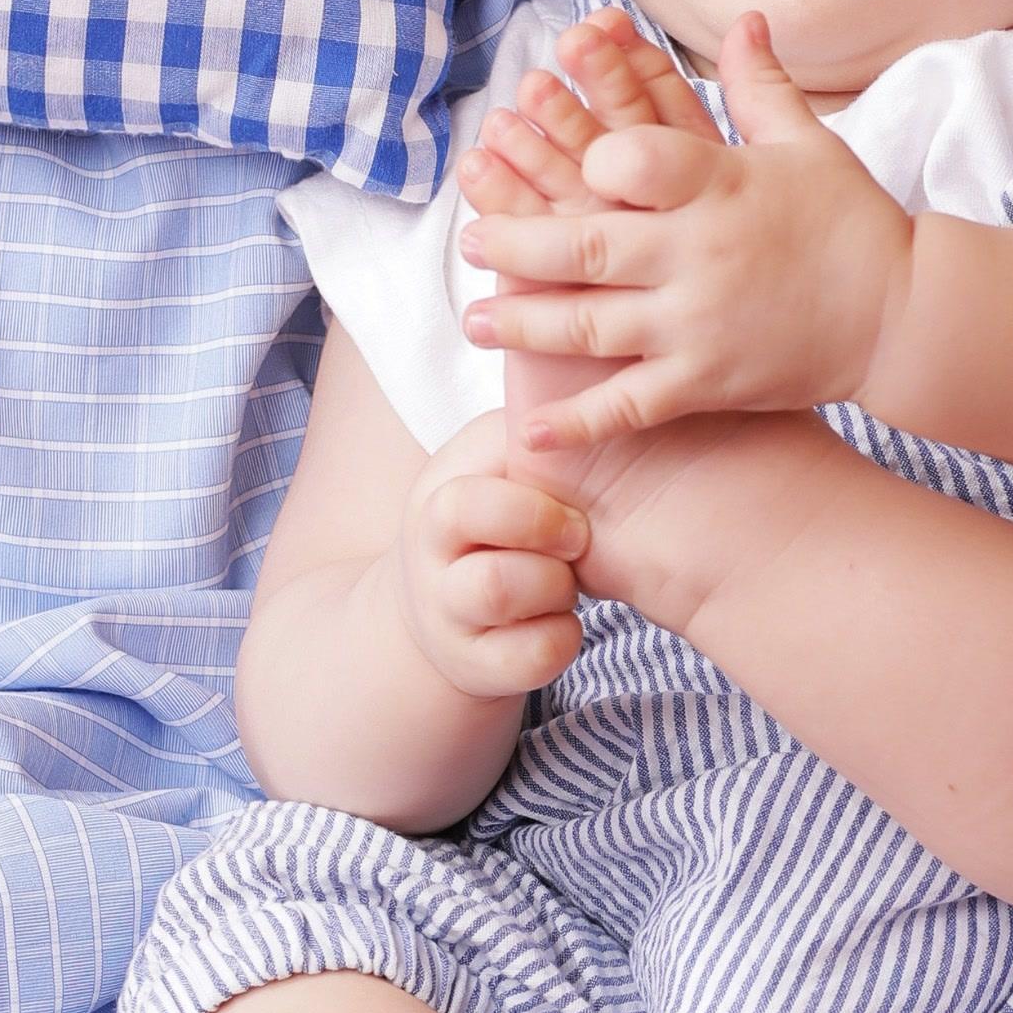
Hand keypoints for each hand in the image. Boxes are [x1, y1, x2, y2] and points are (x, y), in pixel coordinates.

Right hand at [392, 409, 592, 699]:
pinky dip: (564, 636)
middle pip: (493, 571)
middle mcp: (432, 564)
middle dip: (550, 548)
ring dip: (558, 590)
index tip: (571, 505)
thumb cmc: (493, 513)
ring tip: (567, 578)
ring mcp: (451, 620)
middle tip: (579, 537)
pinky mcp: (479, 667)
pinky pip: (536, 657)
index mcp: (439, 500)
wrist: (440, 606)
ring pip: (508, 606)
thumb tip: (572, 345)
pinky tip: (562, 617)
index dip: (533, 508)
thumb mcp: (499, 457)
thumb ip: (533, 416)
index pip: (469, 503)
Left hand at [453, 5, 913, 451]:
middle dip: (514, 244)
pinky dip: (577, 421)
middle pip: (584, 245)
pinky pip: (629, 405)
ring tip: (477, 319)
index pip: (631, 159)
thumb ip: (759, 85)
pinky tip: (530, 430)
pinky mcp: (707, 381)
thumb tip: (741, 19)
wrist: (904, 316)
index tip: (561, 159)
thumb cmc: (853, 222)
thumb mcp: (809, 144)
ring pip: (590, 325)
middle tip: (468, 241)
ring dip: (524, 323)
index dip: (585, 155)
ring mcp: (699, 325)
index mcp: (720, 185)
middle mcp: (700, 255)